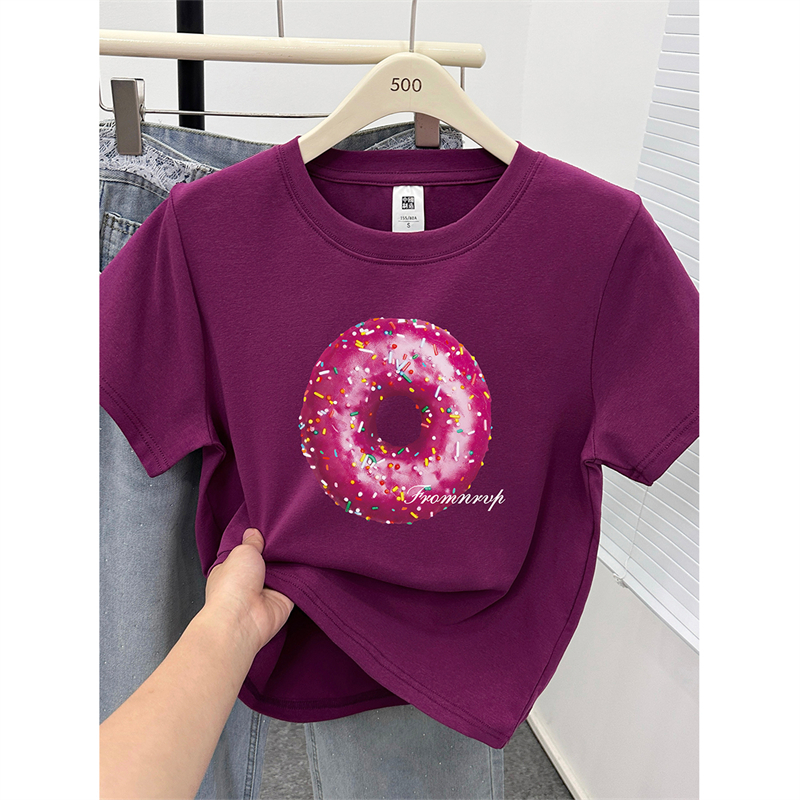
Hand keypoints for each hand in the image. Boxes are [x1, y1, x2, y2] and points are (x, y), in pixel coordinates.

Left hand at [204, 528, 293, 653]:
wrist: (243, 618)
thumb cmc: (232, 587)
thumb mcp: (242, 552)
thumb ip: (252, 542)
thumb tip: (253, 532)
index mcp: (232, 568)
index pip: (247, 551)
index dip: (258, 540)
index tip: (269, 527)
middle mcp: (249, 580)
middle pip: (268, 560)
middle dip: (276, 550)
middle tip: (288, 533)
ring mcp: (267, 590)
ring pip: (283, 570)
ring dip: (289, 561)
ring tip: (299, 543)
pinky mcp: (284, 599)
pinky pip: (297, 582)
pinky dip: (302, 574)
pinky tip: (307, 559)